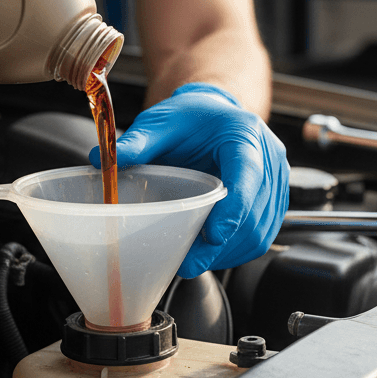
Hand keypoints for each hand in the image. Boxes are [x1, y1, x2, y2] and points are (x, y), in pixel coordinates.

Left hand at [90, 83, 288, 275]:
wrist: (213, 115)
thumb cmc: (193, 117)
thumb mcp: (162, 121)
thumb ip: (137, 141)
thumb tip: (100, 158)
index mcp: (244, 133)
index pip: (248, 174)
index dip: (234, 209)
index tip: (214, 235)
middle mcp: (269, 158)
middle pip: (255, 211)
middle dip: (223, 244)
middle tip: (188, 262)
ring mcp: (276, 181)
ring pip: (260, 230)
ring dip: (229, 253)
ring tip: (194, 261)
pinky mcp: (273, 201)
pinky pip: (262, 235)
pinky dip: (236, 251)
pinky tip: (210, 254)